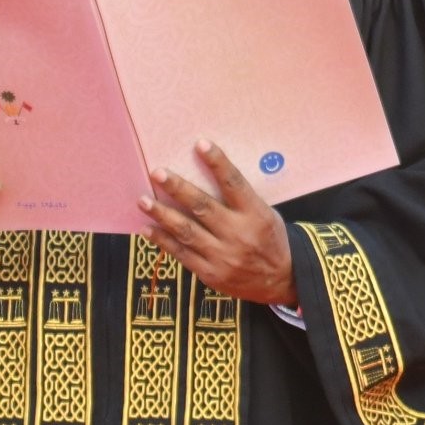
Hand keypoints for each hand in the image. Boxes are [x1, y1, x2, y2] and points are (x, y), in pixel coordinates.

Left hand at [140, 140, 299, 307]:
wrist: (282, 280)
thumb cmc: (269, 239)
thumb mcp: (266, 214)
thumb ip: (240, 200)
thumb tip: (207, 174)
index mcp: (255, 215)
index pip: (234, 184)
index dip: (218, 163)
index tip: (201, 144)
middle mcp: (238, 234)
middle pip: (203, 207)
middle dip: (178, 188)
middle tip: (158, 173)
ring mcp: (223, 255)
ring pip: (186, 231)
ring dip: (162, 214)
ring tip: (143, 201)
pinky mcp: (211, 273)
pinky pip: (181, 254)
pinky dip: (162, 240)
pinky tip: (147, 228)